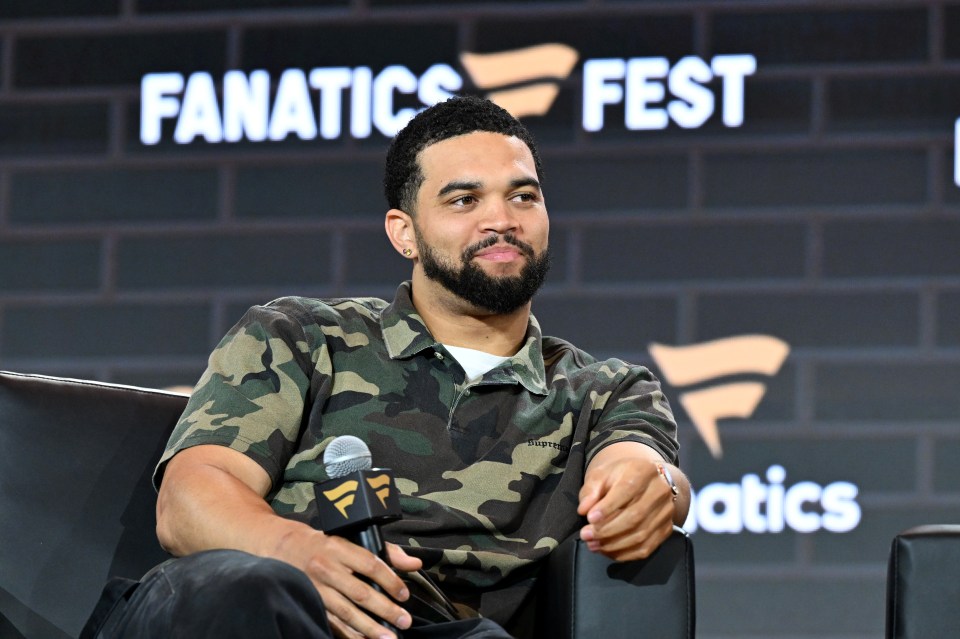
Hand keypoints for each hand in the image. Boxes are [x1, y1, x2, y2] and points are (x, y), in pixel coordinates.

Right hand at [274, 530, 421, 638]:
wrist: (285, 547)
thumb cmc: (327, 545)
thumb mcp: (353, 539)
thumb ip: (386, 552)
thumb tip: (415, 564)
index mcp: (339, 548)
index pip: (370, 565)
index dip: (390, 581)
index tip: (404, 595)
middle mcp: (326, 568)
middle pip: (360, 592)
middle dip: (385, 610)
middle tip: (404, 621)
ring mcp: (315, 588)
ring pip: (346, 612)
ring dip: (369, 628)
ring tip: (389, 638)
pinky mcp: (309, 603)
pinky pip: (331, 622)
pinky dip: (348, 634)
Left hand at [577, 446, 676, 561]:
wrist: (646, 481)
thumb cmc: (620, 477)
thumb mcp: (602, 474)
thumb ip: (591, 490)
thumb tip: (584, 509)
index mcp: (643, 471)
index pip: (627, 490)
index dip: (608, 507)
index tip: (589, 518)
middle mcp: (660, 491)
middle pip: (635, 516)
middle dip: (607, 529)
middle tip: (586, 535)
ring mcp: (666, 512)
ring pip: (640, 535)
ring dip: (613, 544)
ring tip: (593, 544)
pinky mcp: (666, 529)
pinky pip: (646, 548)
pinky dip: (625, 554)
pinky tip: (607, 551)